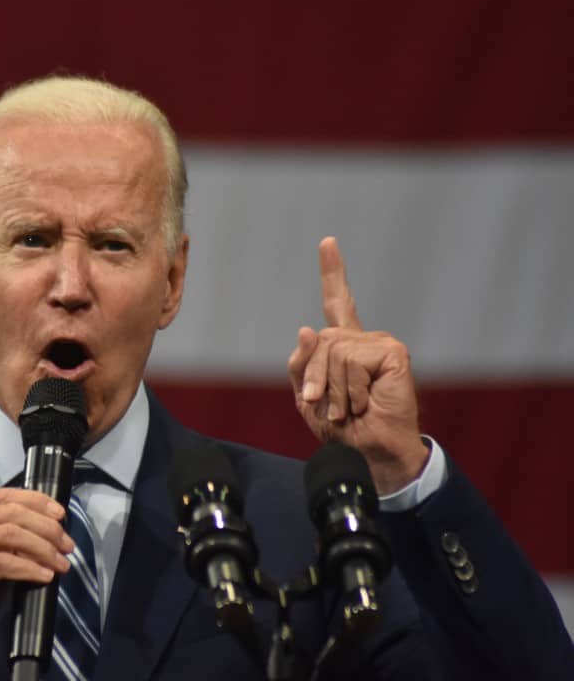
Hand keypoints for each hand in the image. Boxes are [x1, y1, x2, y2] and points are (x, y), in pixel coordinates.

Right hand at [0, 487, 73, 671]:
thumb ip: (8, 544)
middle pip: (10, 512)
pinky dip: (28, 568)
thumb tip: (48, 535)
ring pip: (9, 533)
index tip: (61, 515)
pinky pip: (2, 562)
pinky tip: (44, 576)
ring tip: (61, 563)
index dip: (36, 501)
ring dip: (42, 547)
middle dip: (46, 526)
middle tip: (67, 545)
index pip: (4, 496)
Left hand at [287, 237, 427, 494]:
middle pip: (319, 340)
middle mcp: (364, 341)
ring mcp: (381, 344)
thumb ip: (303, 363)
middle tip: (328, 407)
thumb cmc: (341, 428)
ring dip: (333, 389)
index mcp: (345, 346)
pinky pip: (351, 361)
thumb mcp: (308, 396)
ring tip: (349, 409)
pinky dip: (350, 389)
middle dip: (315, 378)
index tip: (328, 242)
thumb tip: (308, 329)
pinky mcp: (394, 353)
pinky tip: (365, 403)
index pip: (338, 303)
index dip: (333, 272)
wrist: (367, 453)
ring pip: (332, 351)